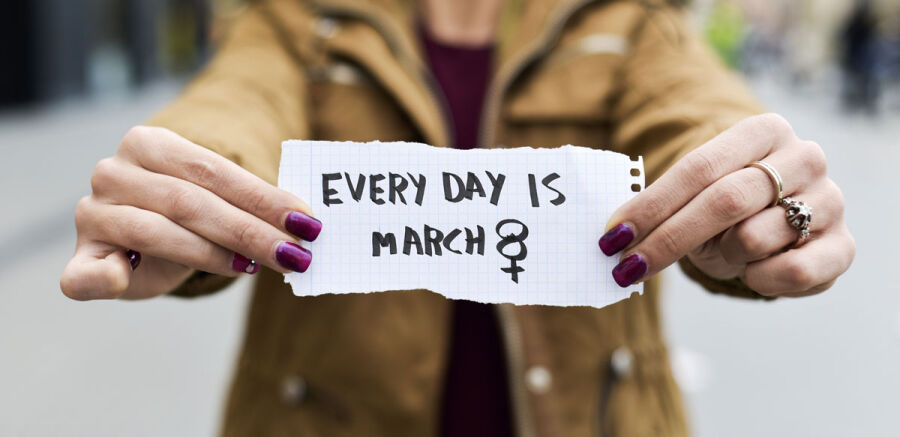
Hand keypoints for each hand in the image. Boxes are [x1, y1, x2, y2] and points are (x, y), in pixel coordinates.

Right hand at [60, 126, 321, 299]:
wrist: (140, 238)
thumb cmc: (187, 213)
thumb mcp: (217, 197)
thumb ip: (248, 203)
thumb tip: (304, 222)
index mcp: (148, 143)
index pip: (214, 170)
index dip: (263, 199)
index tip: (307, 223)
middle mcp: (114, 171)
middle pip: (191, 202)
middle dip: (250, 232)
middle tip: (295, 254)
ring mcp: (93, 213)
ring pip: (157, 232)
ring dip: (212, 254)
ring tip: (255, 267)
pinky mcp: (81, 257)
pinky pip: (87, 273)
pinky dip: (105, 278)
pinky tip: (125, 280)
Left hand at [598, 114, 854, 296]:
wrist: (783, 226)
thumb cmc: (728, 208)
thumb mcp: (696, 196)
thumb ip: (663, 205)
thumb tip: (614, 235)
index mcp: (763, 130)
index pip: (698, 168)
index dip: (651, 205)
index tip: (612, 236)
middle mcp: (804, 157)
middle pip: (723, 201)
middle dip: (668, 239)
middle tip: (628, 268)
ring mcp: (830, 199)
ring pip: (753, 239)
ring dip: (725, 255)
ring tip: (729, 250)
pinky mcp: (844, 245)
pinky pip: (791, 272)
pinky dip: (759, 278)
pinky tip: (754, 270)